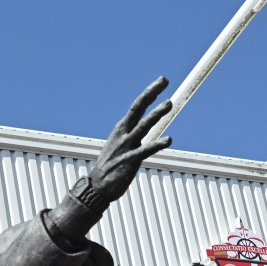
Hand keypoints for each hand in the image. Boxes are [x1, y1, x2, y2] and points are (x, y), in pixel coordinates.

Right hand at [91, 76, 172, 202]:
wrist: (98, 185)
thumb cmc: (113, 164)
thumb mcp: (123, 144)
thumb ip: (135, 134)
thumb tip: (146, 125)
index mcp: (122, 127)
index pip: (138, 106)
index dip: (150, 92)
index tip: (163, 80)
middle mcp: (123, 133)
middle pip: (138, 108)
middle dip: (151, 94)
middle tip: (164, 80)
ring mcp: (126, 145)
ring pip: (143, 125)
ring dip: (156, 114)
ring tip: (169, 103)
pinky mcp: (129, 160)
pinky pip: (145, 150)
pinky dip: (157, 144)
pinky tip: (168, 139)